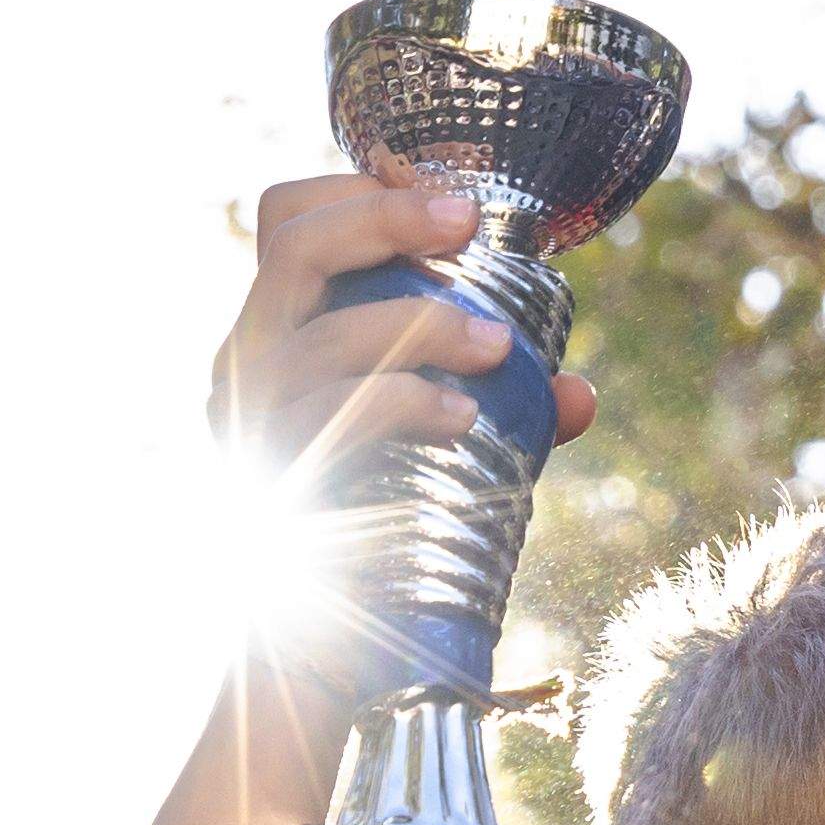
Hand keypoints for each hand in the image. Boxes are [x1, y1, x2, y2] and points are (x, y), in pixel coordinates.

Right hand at [210, 174, 598, 496]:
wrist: (331, 635)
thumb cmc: (386, 516)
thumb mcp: (449, 438)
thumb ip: (505, 407)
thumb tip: (577, 394)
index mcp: (281, 328)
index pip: (288, 219)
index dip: (356, 188)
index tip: (446, 199)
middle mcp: (248, 360)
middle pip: (291, 246)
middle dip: (383, 219)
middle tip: (467, 225)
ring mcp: (248, 416)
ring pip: (321, 335)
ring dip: (421, 325)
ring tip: (495, 347)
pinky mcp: (268, 471)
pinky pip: (334, 415)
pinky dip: (405, 402)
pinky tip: (462, 417)